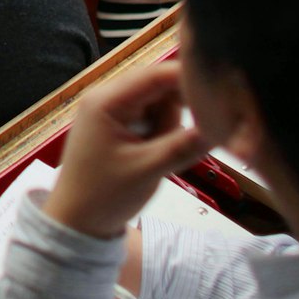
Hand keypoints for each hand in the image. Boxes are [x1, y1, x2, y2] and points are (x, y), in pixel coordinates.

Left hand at [44, 63, 209, 239]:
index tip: (219, 95)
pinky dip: (162, 134)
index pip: (156, 74)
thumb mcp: (147, 171)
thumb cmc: (103, 197)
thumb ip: (183, 146)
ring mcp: (114, 111)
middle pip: (160, 87)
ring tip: (158, 156)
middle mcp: (108, 97)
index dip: (189, 80)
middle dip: (177, 112)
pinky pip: (152, 118)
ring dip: (169, 127)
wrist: (77, 224)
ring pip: (160, 104)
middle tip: (181, 141)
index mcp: (106, 101)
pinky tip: (156, 155)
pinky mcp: (120, 125)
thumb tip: (220, 127)